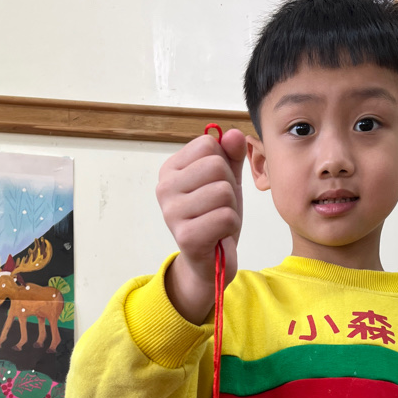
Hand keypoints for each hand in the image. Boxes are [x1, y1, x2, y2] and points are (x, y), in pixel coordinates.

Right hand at [156, 128, 245, 323]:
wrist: (210, 262)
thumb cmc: (215, 218)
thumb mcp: (227, 181)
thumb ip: (231, 156)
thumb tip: (232, 134)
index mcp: (171, 170)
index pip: (209, 144)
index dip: (223, 165)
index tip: (214, 187)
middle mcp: (164, 188)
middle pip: (216, 166)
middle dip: (229, 188)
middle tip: (219, 208)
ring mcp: (172, 213)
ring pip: (223, 191)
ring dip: (231, 209)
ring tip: (218, 222)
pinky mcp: (186, 236)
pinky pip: (226, 216)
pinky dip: (230, 227)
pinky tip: (218, 236)